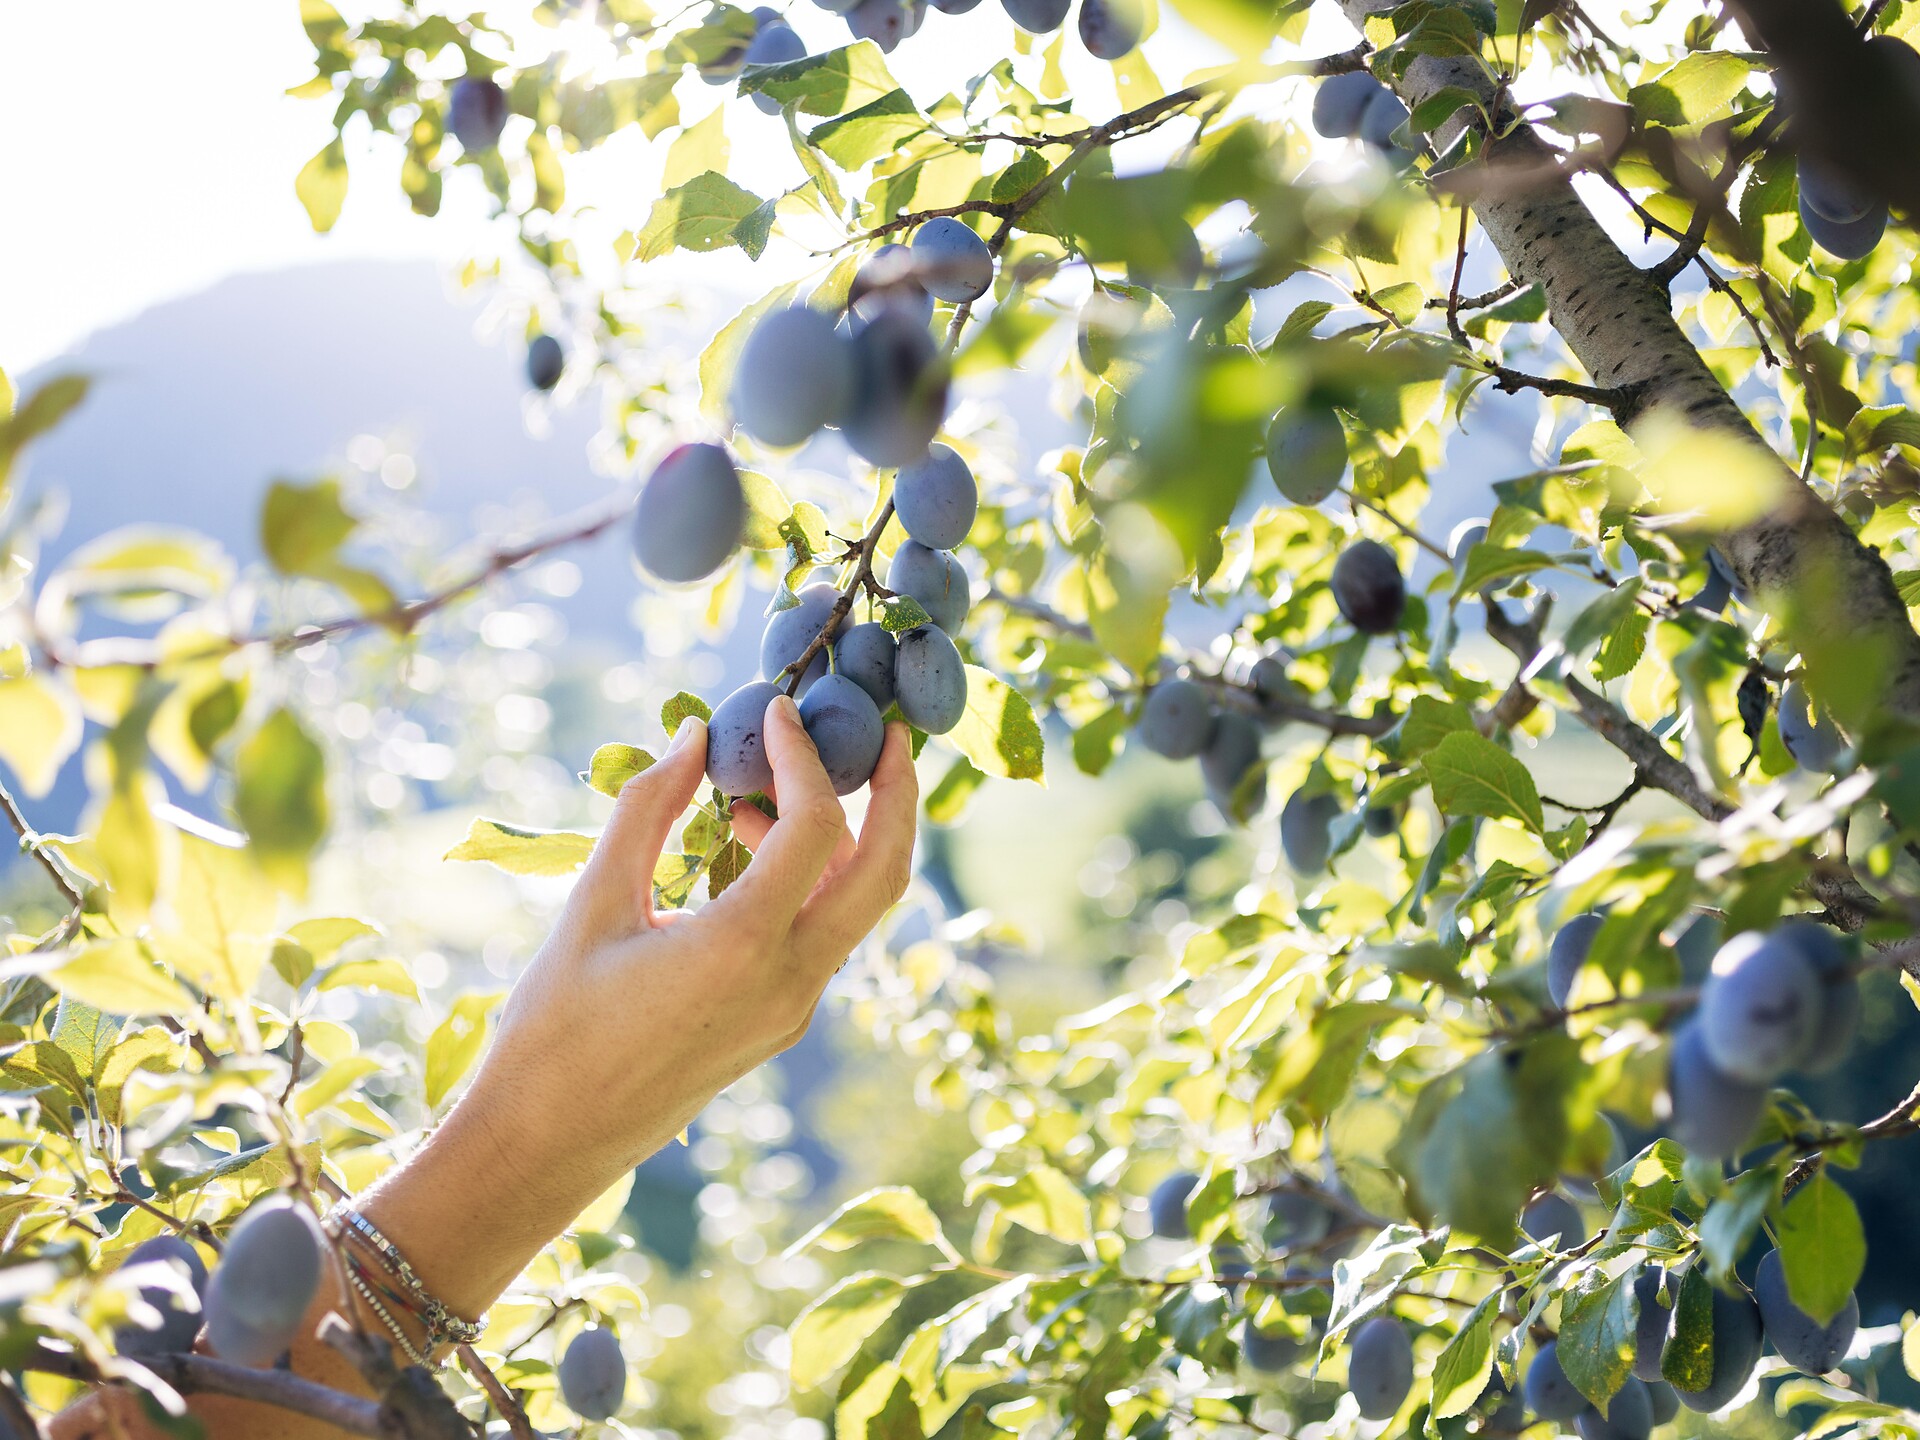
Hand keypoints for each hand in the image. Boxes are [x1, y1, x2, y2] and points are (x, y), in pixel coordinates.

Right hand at [360, 694, 917, 1316]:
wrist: (549, 1142)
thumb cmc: (554, 1026)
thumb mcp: (592, 904)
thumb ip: (647, 810)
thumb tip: (693, 735)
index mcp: (743, 948)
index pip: (815, 826)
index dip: (804, 756)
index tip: (777, 709)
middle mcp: (790, 982)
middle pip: (885, 872)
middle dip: (898, 796)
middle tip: (890, 734)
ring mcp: (794, 1009)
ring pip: (859, 906)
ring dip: (844, 836)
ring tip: (766, 787)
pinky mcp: (782, 1022)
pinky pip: (822, 934)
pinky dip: (809, 878)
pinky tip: (744, 845)